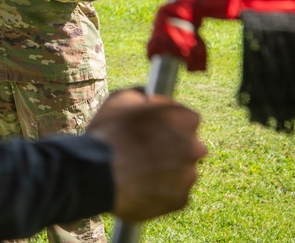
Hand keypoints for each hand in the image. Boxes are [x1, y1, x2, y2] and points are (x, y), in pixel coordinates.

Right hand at [87, 88, 206, 221]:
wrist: (99, 174)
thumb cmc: (110, 133)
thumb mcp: (121, 99)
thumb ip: (142, 95)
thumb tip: (146, 96)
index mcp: (185, 119)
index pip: (187, 118)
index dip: (168, 121)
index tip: (153, 126)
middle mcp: (194, 147)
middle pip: (188, 146)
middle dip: (172, 147)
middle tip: (146, 150)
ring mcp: (189, 176)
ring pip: (182, 171)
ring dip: (166, 170)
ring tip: (139, 171)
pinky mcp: (180, 200)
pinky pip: (173, 193)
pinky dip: (160, 191)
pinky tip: (140, 186)